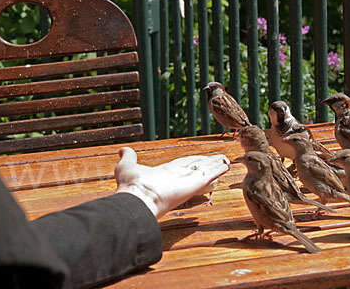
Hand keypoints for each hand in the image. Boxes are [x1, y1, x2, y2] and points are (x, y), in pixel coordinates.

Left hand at [115, 147, 229, 218]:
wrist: (137, 198)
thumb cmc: (131, 185)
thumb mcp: (128, 166)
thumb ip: (128, 157)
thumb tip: (123, 150)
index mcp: (166, 174)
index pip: (183, 166)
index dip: (192, 161)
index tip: (201, 158)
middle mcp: (179, 178)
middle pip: (197, 168)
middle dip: (208, 164)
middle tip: (219, 159)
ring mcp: (188, 181)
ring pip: (205, 171)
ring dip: (216, 166)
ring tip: (227, 162)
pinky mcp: (195, 183)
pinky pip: (209, 174)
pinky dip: (218, 169)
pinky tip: (226, 165)